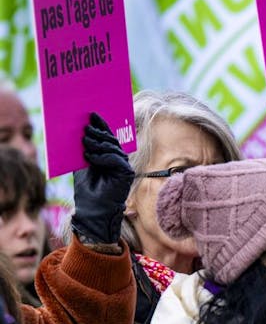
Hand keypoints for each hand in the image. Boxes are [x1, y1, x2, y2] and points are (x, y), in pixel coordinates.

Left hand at [71, 113, 134, 244]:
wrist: (93, 209)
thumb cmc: (87, 190)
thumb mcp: (82, 165)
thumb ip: (86, 150)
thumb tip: (85, 131)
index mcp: (109, 157)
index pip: (107, 138)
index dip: (101, 125)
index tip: (92, 114)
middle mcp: (118, 160)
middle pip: (111, 140)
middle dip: (98, 132)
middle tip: (85, 127)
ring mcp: (123, 166)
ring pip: (113, 148)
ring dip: (98, 143)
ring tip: (84, 141)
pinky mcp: (126, 173)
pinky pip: (115, 159)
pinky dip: (102, 156)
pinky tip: (90, 156)